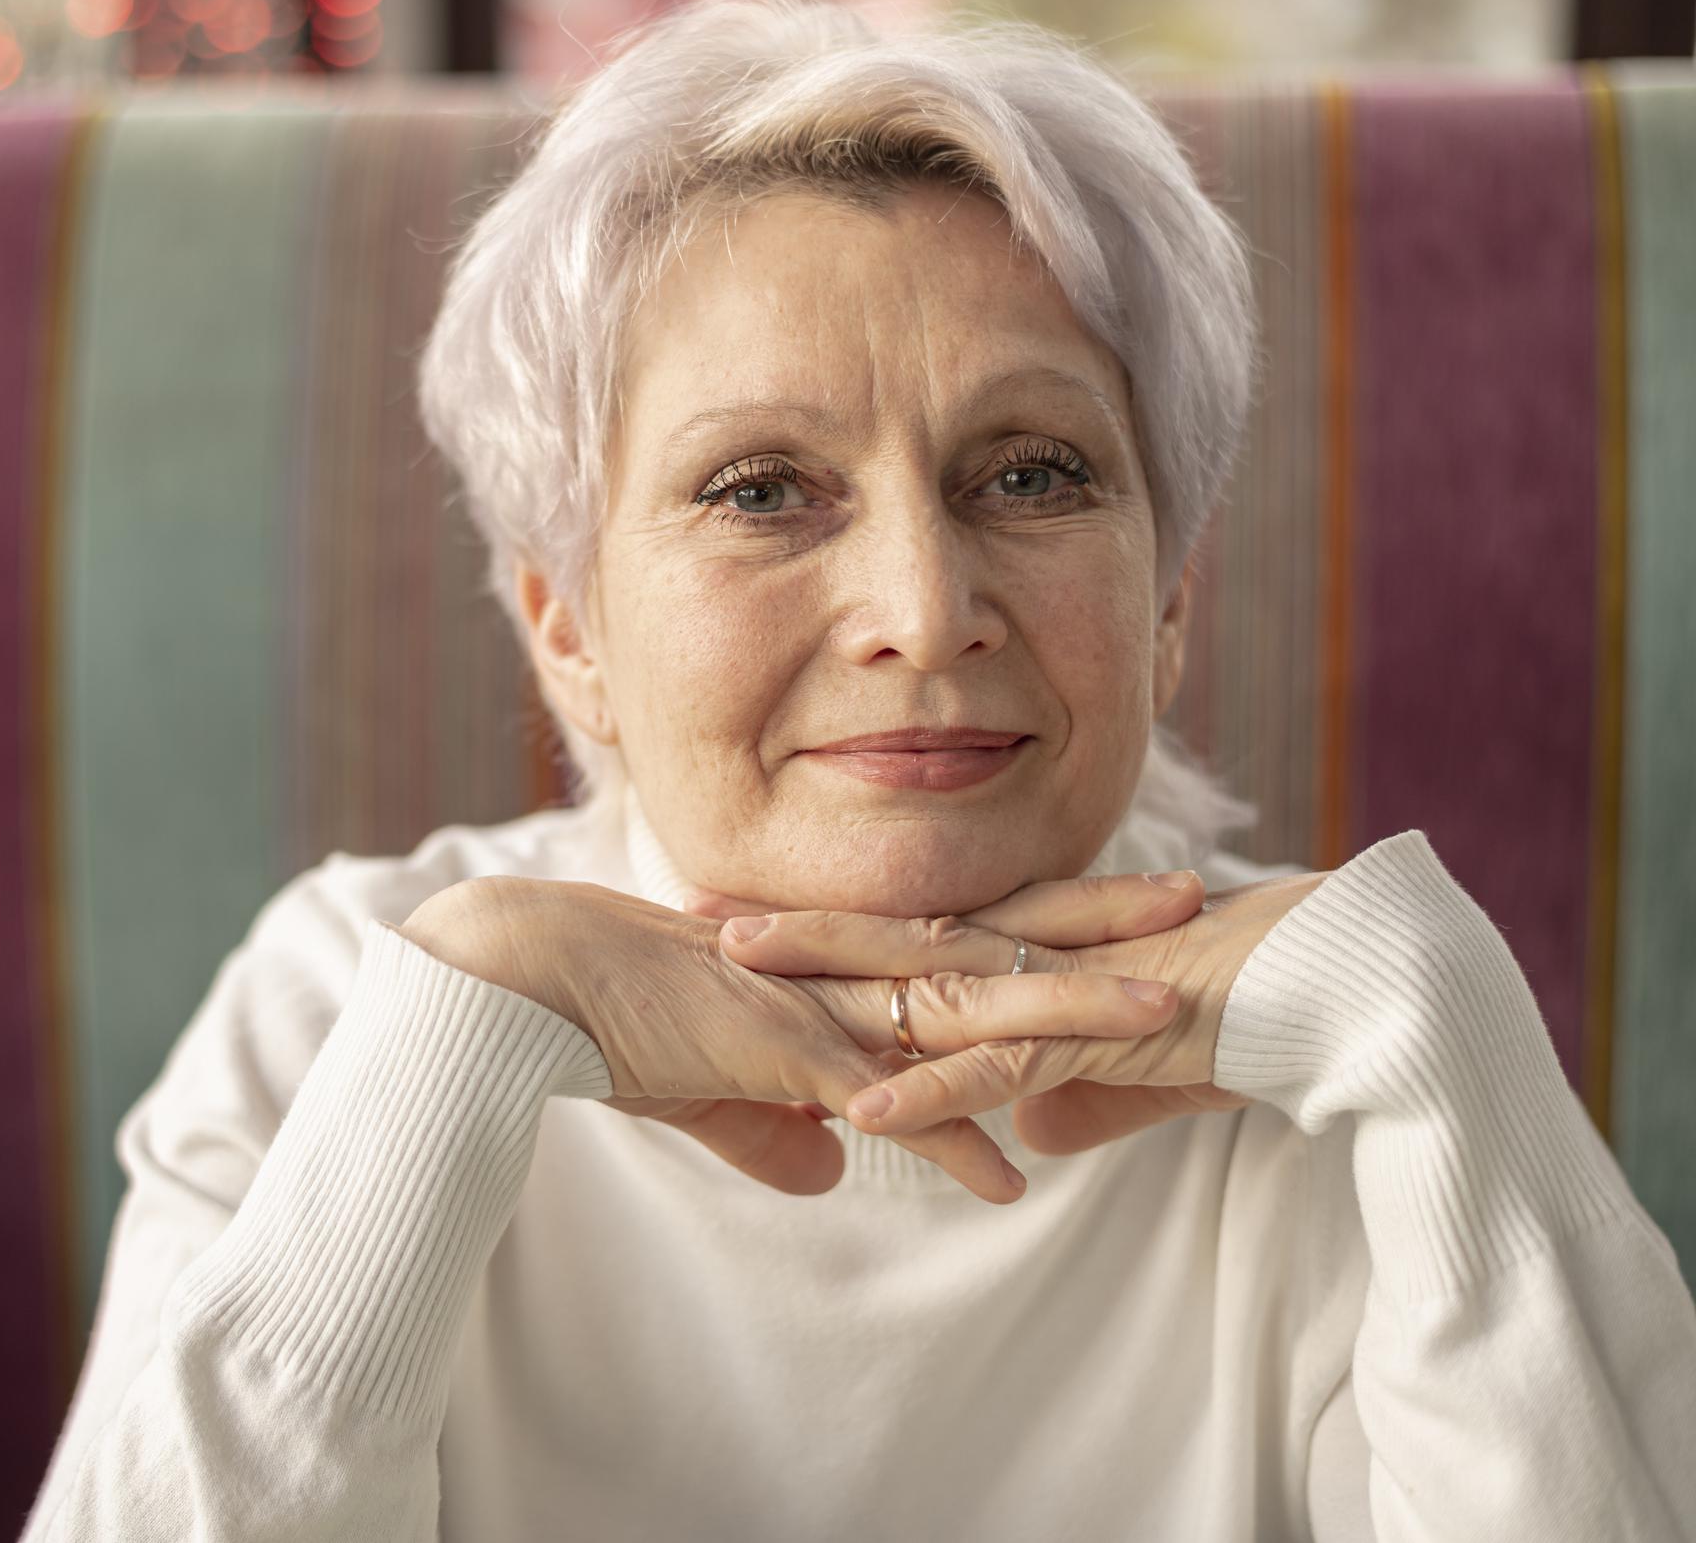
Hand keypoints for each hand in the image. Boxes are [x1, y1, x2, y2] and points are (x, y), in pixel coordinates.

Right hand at [397, 872, 1202, 1202]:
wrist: (525, 981)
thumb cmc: (604, 1013)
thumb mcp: (708, 1079)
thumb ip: (776, 1128)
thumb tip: (831, 1176)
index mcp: (829, 957)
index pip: (963, 931)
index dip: (1049, 917)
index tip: (1126, 904)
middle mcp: (836, 967)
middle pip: (994, 943)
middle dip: (1100, 927)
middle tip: (1200, 901)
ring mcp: (813, 1004)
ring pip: (965, 1007)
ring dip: (1066, 1017)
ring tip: (1162, 1019)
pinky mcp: (774, 1050)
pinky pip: (879, 1102)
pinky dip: (947, 1139)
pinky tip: (1008, 1179)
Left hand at [719, 867, 1327, 1156]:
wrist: (1352, 987)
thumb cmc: (1261, 1015)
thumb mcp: (1153, 1067)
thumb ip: (1088, 1092)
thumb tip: (1036, 1130)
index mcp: (1040, 953)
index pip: (914, 935)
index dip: (830, 931)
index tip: (745, 920)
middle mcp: (1036, 955)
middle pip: (891, 937)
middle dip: (792, 929)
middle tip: (691, 912)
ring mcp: (1061, 989)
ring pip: (922, 982)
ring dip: (827, 981)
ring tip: (733, 972)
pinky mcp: (1100, 1032)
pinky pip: (1000, 1066)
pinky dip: (928, 1090)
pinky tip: (860, 1108)